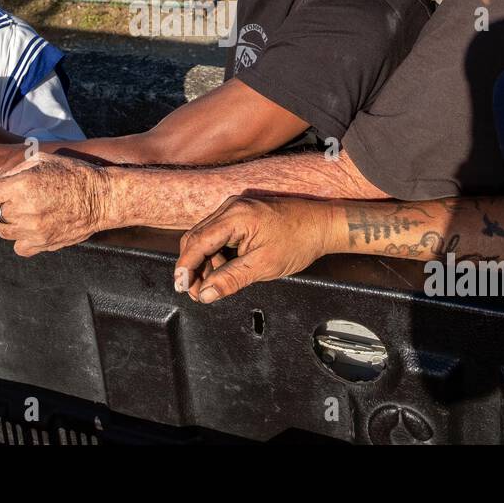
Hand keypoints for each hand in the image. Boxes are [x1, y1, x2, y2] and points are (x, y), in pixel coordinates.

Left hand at [0, 153, 110, 255]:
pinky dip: (22, 240)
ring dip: (10, 223)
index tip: (1, 190)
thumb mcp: (42, 160)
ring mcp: (32, 229)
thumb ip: (13, 171)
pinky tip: (33, 228)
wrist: (101, 197)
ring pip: (3, 232)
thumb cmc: (73, 174)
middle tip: (19, 200)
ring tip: (28, 213)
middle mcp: (23, 209)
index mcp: (21, 185)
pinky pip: (18, 247)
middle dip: (1, 205)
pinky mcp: (43, 243)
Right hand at [175, 196, 337, 302]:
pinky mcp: (241, 215)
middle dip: (193, 267)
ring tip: (214, 285)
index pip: (197, 242)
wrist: (322, 224)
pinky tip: (224, 270)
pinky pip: (218, 234)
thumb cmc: (299, 240)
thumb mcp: (264, 266)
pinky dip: (216, 254)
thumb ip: (231, 279)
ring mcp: (235, 209)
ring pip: (206, 238)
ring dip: (205, 262)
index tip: (181, 286)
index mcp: (235, 217)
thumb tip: (206, 293)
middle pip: (196, 238)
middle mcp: (230, 208)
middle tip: (197, 292)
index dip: (185, 267)